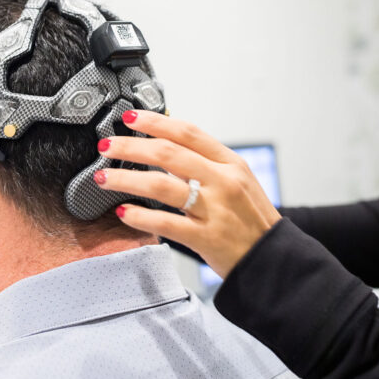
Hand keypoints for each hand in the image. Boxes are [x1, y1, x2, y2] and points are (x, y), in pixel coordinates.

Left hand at [93, 110, 281, 278]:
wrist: (274, 260)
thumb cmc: (252, 220)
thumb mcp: (237, 182)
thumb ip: (205, 165)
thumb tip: (166, 147)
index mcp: (230, 163)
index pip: (187, 132)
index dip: (155, 122)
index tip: (129, 118)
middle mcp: (222, 182)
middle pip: (168, 153)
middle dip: (131, 147)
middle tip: (107, 147)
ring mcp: (214, 209)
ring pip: (161, 185)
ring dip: (126, 178)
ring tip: (104, 178)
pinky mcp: (206, 238)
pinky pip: (166, 223)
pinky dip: (140, 216)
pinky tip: (123, 212)